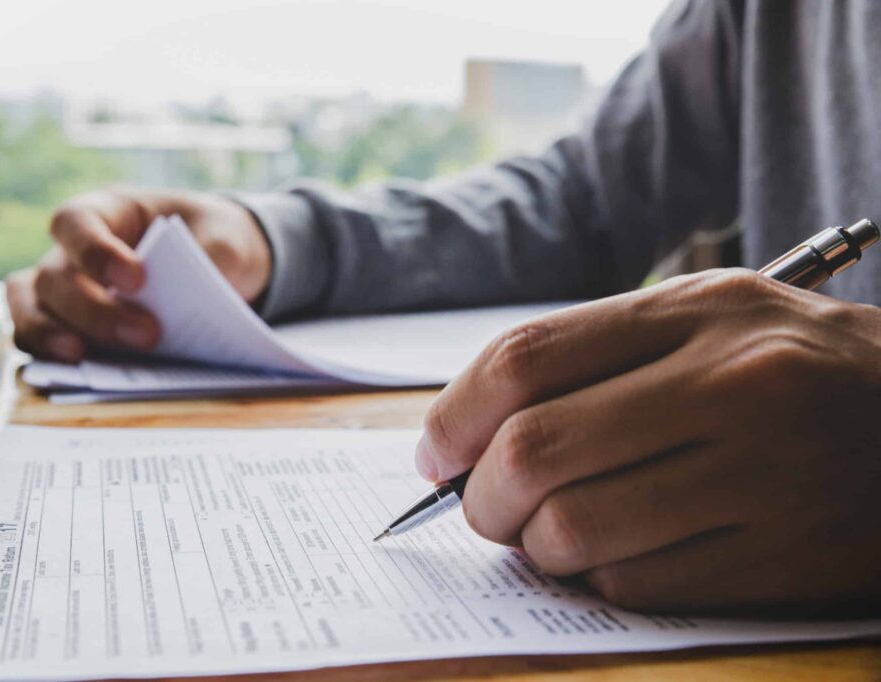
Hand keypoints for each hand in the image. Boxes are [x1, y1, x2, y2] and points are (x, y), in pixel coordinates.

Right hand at [6, 187, 271, 361]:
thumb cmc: (213, 239)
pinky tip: (77, 372)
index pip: (76, 223)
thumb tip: (191, 298)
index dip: (96, 252)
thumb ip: (213, 260)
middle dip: (96, 311)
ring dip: (50, 334)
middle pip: (54, 276)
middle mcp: (74, 249)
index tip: (137, 280)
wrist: (219, 261)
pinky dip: (49, 355)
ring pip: (29, 307)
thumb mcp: (227, 240)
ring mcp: (66, 288)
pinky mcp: (70, 324)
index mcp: (110, 210)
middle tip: (147, 335)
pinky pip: (38, 337)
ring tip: (81, 357)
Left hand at [417, 269, 880, 612]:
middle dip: (480, 496)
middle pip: (535, 448)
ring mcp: (764, 474)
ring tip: (550, 532)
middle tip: (482, 507)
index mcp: (696, 311)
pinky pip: (636, 585)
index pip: (525, 358)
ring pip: (575, 530)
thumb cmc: (788, 368)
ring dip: (535, 546)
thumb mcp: (701, 321)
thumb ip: (587, 362)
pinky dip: (599, 580)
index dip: (453, 415)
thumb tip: (463, 437)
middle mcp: (731, 384)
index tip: (437, 454)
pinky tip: (618, 555)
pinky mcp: (784, 557)